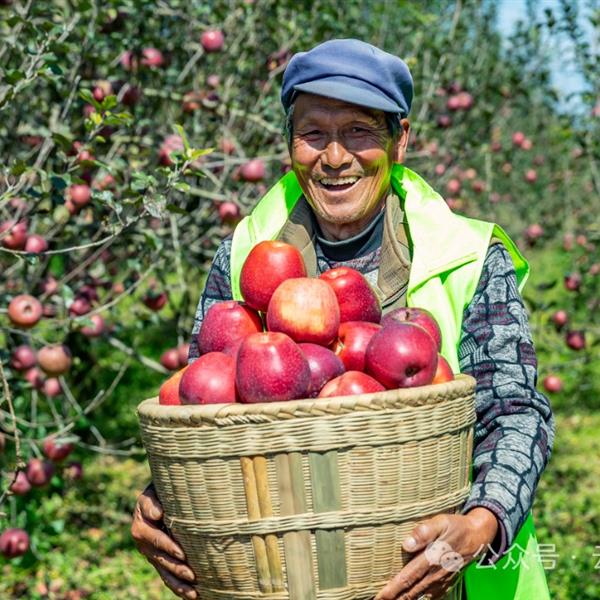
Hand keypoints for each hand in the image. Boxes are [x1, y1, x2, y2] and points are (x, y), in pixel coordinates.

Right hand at [131, 482, 197, 598]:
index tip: (182, 553)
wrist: (159, 492)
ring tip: (194, 592)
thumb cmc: (160, 488)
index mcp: (141, 526)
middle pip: (161, 559)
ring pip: (164, 572)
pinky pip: (167, 576)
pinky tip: (192, 595)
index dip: (168, 547)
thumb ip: (152, 501)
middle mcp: (143, 543)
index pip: (156, 539)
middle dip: (177, 568)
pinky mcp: (158, 559)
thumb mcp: (153, 490)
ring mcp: (151, 553)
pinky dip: (178, 587)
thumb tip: (158, 514)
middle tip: (192, 574)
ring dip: (179, 583)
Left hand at [374, 507, 498, 599]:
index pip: (407, 578)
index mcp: (431, 559)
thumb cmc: (455, 526)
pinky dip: (419, 599)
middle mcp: (435, 574)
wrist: (477, 536)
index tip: (379, 596)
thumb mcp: (440, 522)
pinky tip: (411, 599)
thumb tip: (407, 544)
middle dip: (394, 598)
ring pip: (420, 596)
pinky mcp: (446, 582)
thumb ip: (424, 532)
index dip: (392, 589)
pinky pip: (431, 596)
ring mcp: (442, 581)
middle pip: (411, 592)